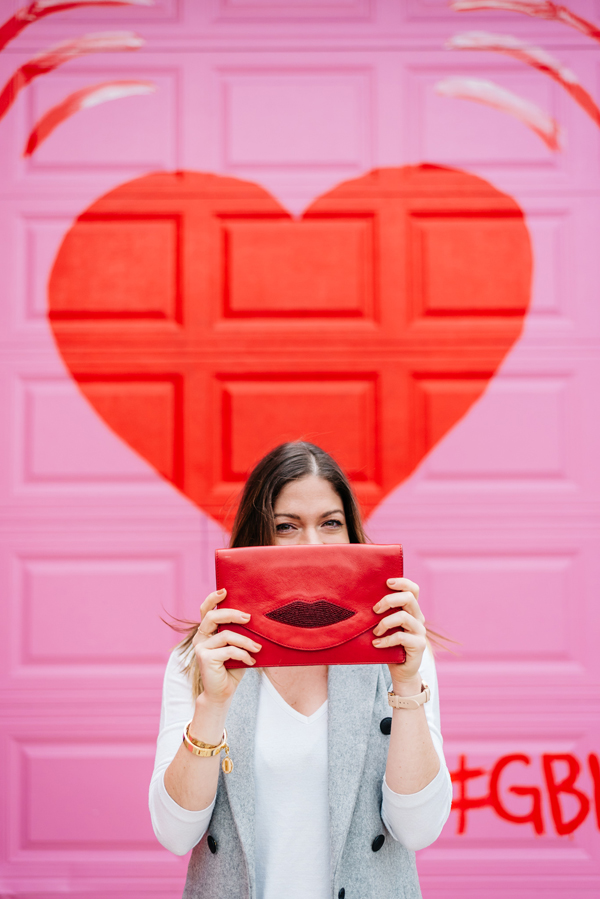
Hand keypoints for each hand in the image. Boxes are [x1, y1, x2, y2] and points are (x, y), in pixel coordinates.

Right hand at [193, 588, 261, 706]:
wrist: (223, 693)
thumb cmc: (232, 668)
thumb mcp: (237, 647)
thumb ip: (240, 634)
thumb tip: (255, 619)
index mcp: (207, 632)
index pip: (205, 610)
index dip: (212, 599)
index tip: (224, 591)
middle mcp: (201, 637)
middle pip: (213, 617)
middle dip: (232, 614)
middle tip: (248, 618)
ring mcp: (201, 647)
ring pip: (226, 635)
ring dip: (245, 641)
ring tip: (258, 648)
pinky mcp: (204, 658)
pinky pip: (229, 650)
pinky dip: (243, 654)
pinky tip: (251, 661)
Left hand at [372, 577, 426, 688]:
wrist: (401, 670)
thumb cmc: (388, 644)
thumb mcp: (385, 626)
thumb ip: (380, 613)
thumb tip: (359, 600)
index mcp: (411, 609)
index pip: (412, 589)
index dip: (402, 582)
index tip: (387, 582)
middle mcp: (418, 617)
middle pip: (409, 598)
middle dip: (388, 600)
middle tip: (375, 610)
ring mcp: (420, 631)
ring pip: (403, 617)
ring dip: (384, 623)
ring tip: (375, 632)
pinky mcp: (419, 644)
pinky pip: (401, 636)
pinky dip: (386, 640)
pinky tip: (376, 644)